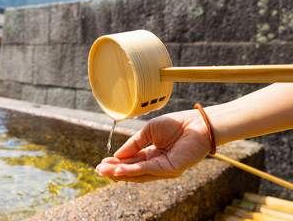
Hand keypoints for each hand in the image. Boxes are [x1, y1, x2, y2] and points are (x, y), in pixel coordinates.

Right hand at [95, 110, 210, 181]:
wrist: (197, 122)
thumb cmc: (176, 123)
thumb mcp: (149, 131)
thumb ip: (134, 144)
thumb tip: (117, 155)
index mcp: (153, 154)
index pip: (132, 161)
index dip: (117, 162)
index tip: (102, 163)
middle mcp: (158, 164)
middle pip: (133, 170)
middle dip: (115, 170)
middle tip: (99, 170)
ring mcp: (164, 168)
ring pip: (138, 173)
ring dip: (120, 173)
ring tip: (105, 171)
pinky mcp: (170, 170)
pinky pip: (148, 170)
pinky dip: (132, 170)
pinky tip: (120, 169)